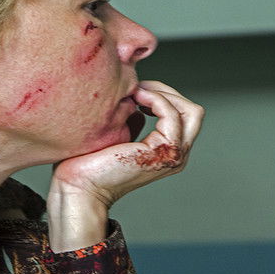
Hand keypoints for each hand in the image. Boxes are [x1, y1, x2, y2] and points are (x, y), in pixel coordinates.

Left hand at [46, 81, 203, 250]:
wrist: (81, 186)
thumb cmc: (90, 162)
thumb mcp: (121, 133)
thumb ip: (135, 120)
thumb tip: (139, 104)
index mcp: (168, 152)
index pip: (184, 114)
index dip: (164, 95)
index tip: (136, 90)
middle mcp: (177, 155)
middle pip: (194, 112)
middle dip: (168, 92)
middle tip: (140, 87)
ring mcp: (174, 156)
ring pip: (191, 112)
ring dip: (163, 93)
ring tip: (137, 92)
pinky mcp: (164, 153)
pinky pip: (172, 115)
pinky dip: (156, 99)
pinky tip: (136, 97)